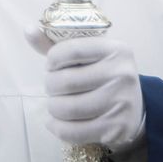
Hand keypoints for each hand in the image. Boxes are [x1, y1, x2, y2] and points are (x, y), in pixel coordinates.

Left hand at [26, 24, 145, 151]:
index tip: (52, 66)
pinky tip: (57, 122)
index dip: (52, 60)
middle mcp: (122, 74)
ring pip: (66, 108)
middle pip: (64, 82)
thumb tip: (28, 30)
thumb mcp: (85, 56)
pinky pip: (73, 131)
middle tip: (55, 88)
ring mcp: (121, 103)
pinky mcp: (117, 128)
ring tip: (57, 104)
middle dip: (50, 86)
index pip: (69, 50)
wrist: (134, 109)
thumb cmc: (101, 75)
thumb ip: (56, 44)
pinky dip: (58, 127)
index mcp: (115, 49)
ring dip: (53, 108)